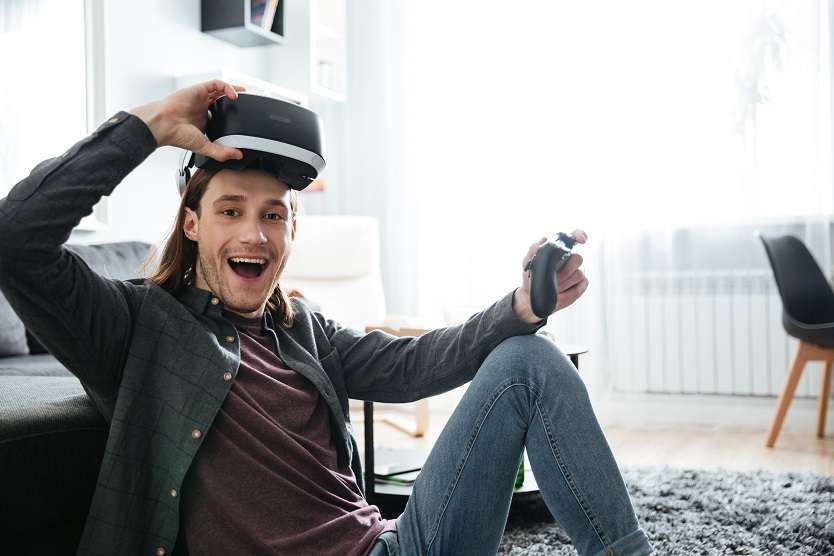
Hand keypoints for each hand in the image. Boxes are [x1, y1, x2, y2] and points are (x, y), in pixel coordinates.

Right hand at [128, 80, 245, 161]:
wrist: (163, 124)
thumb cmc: (177, 135)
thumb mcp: (205, 147)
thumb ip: (222, 152)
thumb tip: (238, 156)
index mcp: (204, 121)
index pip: (221, 116)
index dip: (233, 116)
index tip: (243, 119)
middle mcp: (202, 108)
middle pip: (222, 100)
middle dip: (235, 101)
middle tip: (248, 103)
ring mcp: (200, 98)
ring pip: (220, 90)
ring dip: (233, 90)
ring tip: (244, 94)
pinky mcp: (198, 89)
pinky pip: (215, 84)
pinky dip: (226, 87)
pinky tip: (233, 95)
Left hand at [513, 229, 588, 322]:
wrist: (531, 297)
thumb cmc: (531, 277)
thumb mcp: (527, 264)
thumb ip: (532, 252)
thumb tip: (538, 244)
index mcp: (559, 251)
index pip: (573, 237)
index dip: (579, 235)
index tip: (582, 240)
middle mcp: (570, 260)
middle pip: (578, 259)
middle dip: (566, 270)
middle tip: (554, 278)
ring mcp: (577, 272)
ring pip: (578, 274)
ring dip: (564, 284)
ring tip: (553, 288)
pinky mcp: (580, 285)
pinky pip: (579, 288)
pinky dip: (568, 294)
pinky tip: (559, 295)